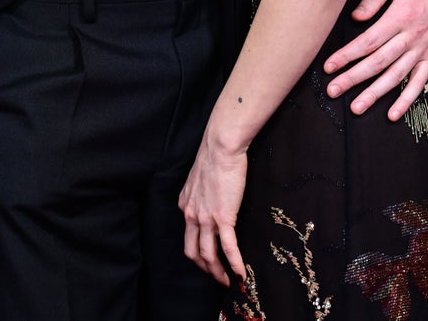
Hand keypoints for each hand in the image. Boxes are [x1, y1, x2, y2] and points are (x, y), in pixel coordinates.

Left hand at [179, 133, 247, 286]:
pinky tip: (241, 274)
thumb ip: (203, 194)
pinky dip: (234, 264)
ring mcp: (206, 218)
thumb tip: (213, 200)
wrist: (221, 146)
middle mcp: (191, 215)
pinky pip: (228, 247)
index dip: (198, 252)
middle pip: (194, 252)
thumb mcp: (201, 178)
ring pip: (208, 255)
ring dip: (218, 272)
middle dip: (205, 269)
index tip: (208, 259)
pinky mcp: (223, 217)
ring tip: (228, 281)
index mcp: (186, 205)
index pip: (188, 236)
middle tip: (217, 277)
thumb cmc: (215, 156)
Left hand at [323, 0, 427, 119]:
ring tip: (357, 108)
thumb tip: (355, 17)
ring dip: (375, 94)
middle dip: (353, 78)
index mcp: (400, 16)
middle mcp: (411, 36)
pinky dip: (407, 99)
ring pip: (396, 76)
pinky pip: (419, 81)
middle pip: (378, 62)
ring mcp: (423, 48)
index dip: (347, 55)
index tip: (329, 66)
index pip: (368, 41)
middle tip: (333, 91)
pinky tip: (393, 114)